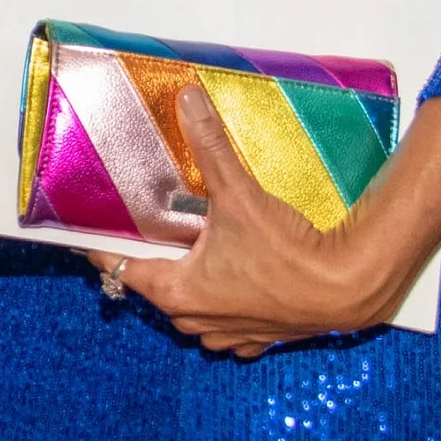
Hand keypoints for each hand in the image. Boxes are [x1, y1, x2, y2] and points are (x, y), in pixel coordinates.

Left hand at [95, 86, 417, 358]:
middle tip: (153, 231)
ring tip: (196, 252)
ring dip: (192, 285)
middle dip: (154, 261)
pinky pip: (228, 325)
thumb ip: (210, 147)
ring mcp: (228, 336)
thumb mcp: (240, 194)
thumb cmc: (288, 251)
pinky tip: (237, 280)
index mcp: (177, 292)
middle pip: (157, 289)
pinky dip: (226, 304)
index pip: (121, 269)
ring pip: (192, 311)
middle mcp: (195, 321)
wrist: (349, 287)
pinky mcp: (259, 339)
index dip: (105, 249)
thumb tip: (187, 101)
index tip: (92, 233)